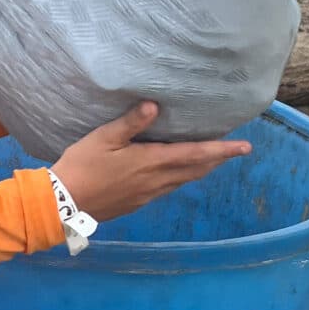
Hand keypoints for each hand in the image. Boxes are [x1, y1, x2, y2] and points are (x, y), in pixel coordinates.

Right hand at [52, 103, 250, 223]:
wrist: (63, 204)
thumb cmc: (82, 166)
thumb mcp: (103, 138)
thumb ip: (130, 123)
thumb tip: (154, 105)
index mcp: (151, 162)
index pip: (195, 154)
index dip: (222, 150)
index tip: (245, 147)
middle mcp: (156, 181)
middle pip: (195, 170)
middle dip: (216, 160)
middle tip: (234, 151)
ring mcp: (147, 195)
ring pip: (183, 181)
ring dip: (200, 170)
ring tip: (211, 160)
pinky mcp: (137, 203)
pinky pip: (167, 189)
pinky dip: (181, 178)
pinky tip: (176, 175)